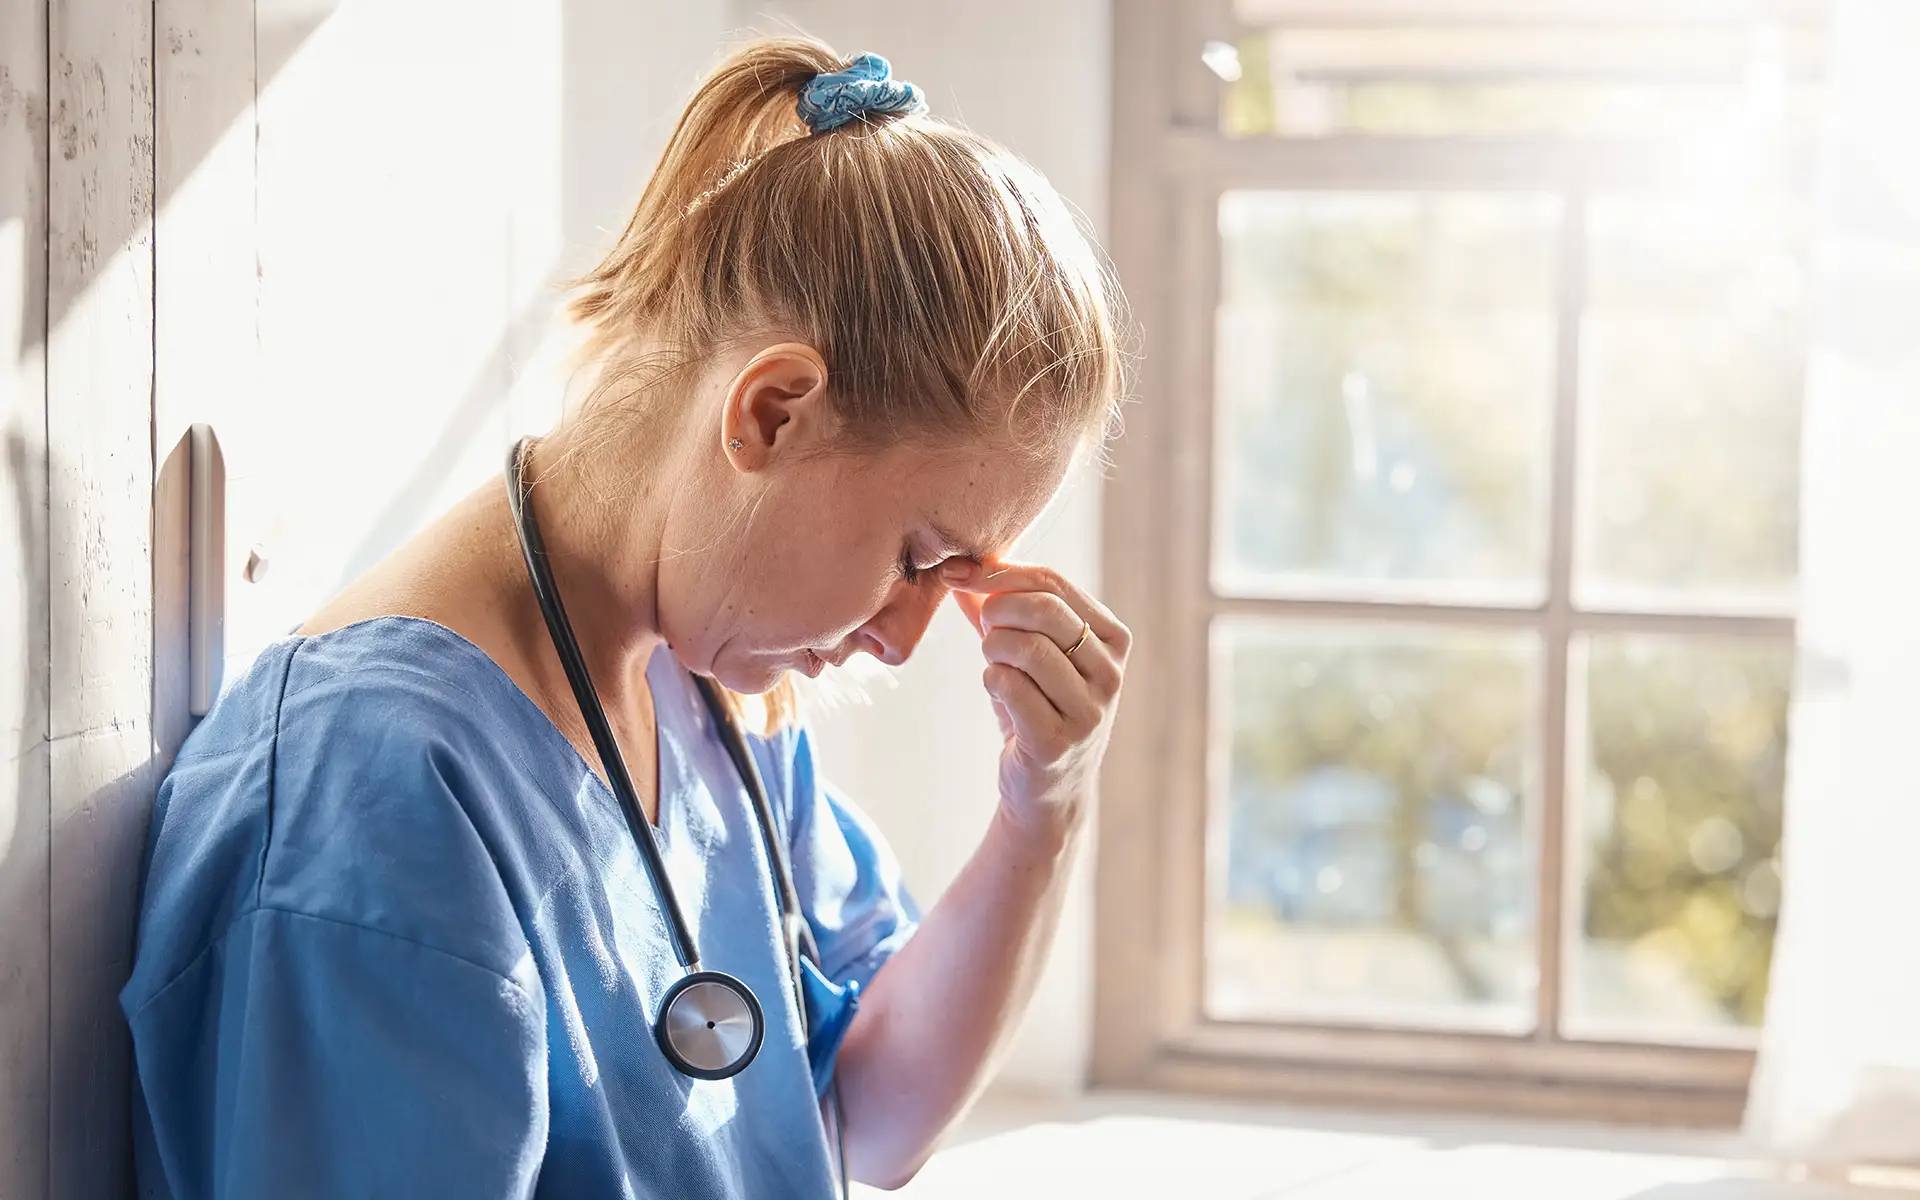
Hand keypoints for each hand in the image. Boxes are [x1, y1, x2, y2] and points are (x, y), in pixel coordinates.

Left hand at [940, 558, 1129, 851]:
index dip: (1001, 573)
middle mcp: (1111, 675)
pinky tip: (995, 687)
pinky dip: (991, 678)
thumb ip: (1000, 607)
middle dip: (997, 609)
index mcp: (1113, 640)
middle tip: (983, 626)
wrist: (1046, 787)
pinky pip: (1009, 687)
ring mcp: (1089, 712)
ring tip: (991, 660)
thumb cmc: (1038, 706)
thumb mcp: (1030, 653)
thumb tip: (959, 566)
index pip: (1055, 584)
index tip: (961, 574)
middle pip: (1043, 610)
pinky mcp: (1056, 743)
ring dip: (992, 647)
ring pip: (1026, 648)